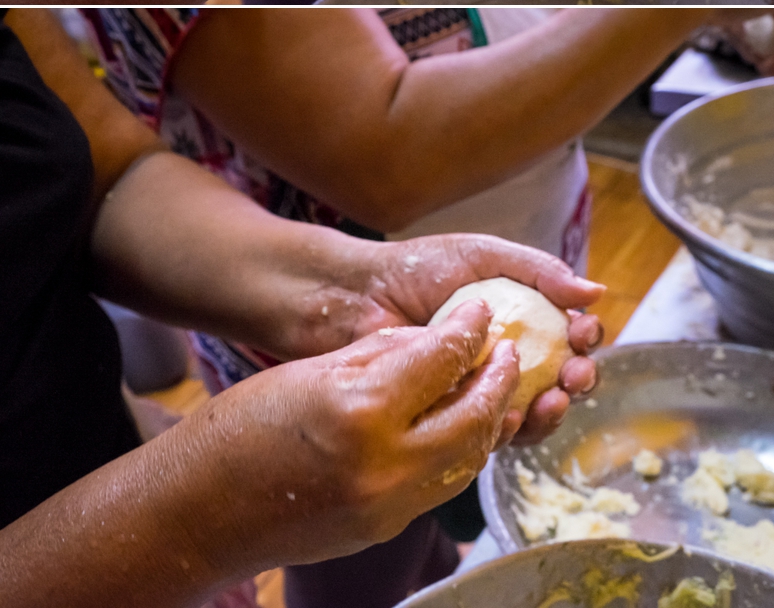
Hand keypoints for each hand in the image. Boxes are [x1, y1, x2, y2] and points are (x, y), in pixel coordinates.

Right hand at [192, 299, 521, 566]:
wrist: (199, 511)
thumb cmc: (241, 429)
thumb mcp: (313, 370)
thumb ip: (381, 355)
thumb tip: (432, 340)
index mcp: (362, 410)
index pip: (442, 360)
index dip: (469, 328)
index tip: (481, 311)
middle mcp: (385, 464)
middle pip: (475, 416)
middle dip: (499, 379)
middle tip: (507, 351)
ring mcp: (389, 505)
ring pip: (469, 457)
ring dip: (489, 419)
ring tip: (494, 387)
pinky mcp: (385, 529)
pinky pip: (442, 484)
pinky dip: (460, 451)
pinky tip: (459, 426)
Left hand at [263, 231, 602, 446]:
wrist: (358, 297)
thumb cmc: (418, 267)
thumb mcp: (485, 255)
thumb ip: (539, 270)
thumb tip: (596, 292)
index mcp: (520, 314)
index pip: (568, 332)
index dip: (584, 336)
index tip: (584, 332)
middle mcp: (506, 354)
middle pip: (560, 376)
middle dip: (578, 378)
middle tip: (575, 374)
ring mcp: (481, 387)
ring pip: (533, 409)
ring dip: (553, 409)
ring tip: (552, 398)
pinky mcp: (453, 416)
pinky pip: (493, 431)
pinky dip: (512, 429)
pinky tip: (513, 414)